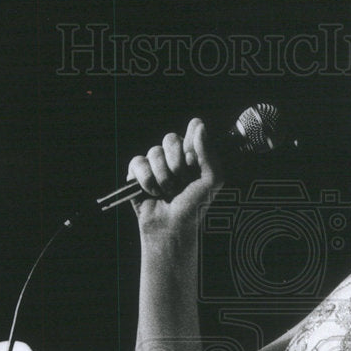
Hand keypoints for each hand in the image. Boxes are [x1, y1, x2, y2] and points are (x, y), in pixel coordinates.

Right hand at [127, 118, 222, 238]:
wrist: (172, 227)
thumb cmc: (194, 207)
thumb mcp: (212, 181)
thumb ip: (208, 152)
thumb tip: (198, 123)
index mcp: (194, 153)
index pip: (193, 128)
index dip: (192, 144)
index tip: (194, 163)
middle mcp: (174, 155)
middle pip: (171, 138)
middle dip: (177, 164)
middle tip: (181, 183)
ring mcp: (155, 163)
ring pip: (154, 151)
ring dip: (163, 177)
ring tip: (168, 193)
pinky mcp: (137, 172)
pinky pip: (138, 162)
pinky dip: (146, 180)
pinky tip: (152, 193)